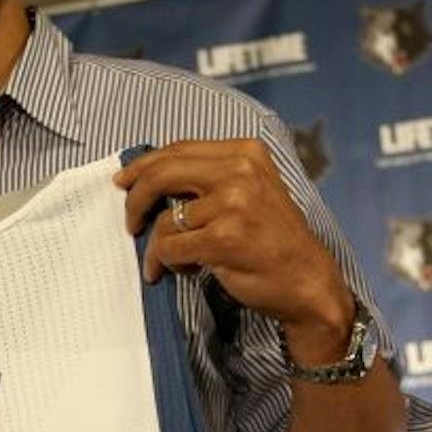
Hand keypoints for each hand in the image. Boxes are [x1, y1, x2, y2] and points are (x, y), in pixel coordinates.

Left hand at [114, 140, 353, 360]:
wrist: (307, 281)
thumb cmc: (274, 240)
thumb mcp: (251, 190)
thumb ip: (211, 177)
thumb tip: (152, 176)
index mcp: (246, 152)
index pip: (178, 150)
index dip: (143, 166)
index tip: (124, 181)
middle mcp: (239, 171)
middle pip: (161, 174)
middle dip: (135, 198)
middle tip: (130, 221)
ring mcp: (232, 204)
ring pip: (164, 220)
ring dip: (158, 246)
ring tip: (171, 260)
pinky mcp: (223, 239)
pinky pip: (170, 247)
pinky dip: (167, 263)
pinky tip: (186, 270)